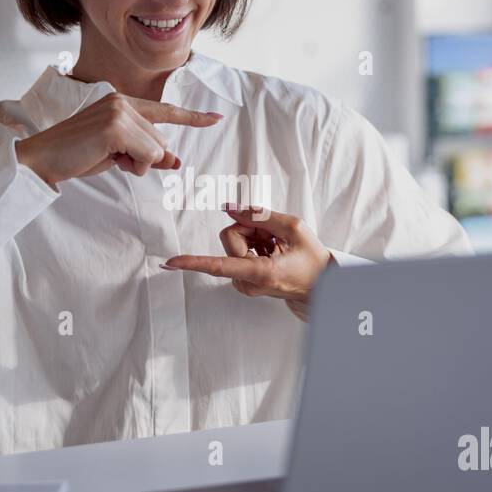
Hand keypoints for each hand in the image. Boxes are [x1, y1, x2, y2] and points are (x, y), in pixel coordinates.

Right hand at [15, 91, 222, 187]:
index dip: (192, 118)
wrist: (44, 157)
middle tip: (113, 159)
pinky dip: (133, 165)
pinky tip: (109, 159)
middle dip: (144, 159)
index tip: (215, 119)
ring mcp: (119, 111)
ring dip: (136, 164)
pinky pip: (146, 155)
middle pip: (161, 141)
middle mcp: (123, 101)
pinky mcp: (115, 126)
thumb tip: (174, 161)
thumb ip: (145, 152)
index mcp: (122, 102)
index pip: (164, 111)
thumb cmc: (77, 154)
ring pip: (156, 150)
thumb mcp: (117, 154)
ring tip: (108, 158)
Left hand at [163, 206, 332, 321]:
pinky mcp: (241, 282)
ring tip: (276, 247)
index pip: (220, 266)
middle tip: (275, 237)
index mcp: (261, 272)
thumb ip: (259, 214)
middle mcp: (247, 283)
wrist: (321, 285)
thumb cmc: (311, 258)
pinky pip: (237, 251)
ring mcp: (243, 284)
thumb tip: (228, 206)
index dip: (193, 262)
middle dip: (250, 228)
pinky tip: (271, 252)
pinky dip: (254, 245)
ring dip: (254, 237)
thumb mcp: (293, 227)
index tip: (170, 262)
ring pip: (232, 242)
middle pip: (229, 236)